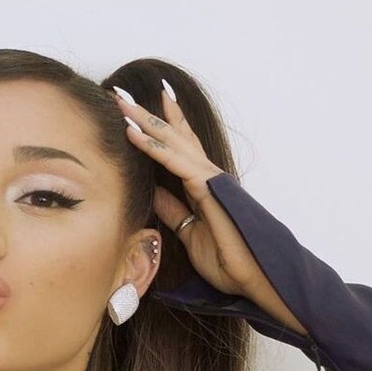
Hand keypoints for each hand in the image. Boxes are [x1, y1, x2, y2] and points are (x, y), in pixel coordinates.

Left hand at [113, 88, 264, 297]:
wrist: (251, 278)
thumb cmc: (226, 259)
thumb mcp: (188, 232)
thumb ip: (174, 211)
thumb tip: (156, 194)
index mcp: (202, 185)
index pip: (178, 147)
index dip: (160, 126)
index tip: (138, 110)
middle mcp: (206, 175)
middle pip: (173, 136)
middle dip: (146, 114)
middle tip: (121, 92)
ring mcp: (208, 179)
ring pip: (172, 141)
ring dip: (144, 120)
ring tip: (121, 101)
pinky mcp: (207, 189)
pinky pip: (174, 162)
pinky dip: (152, 146)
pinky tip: (133, 133)